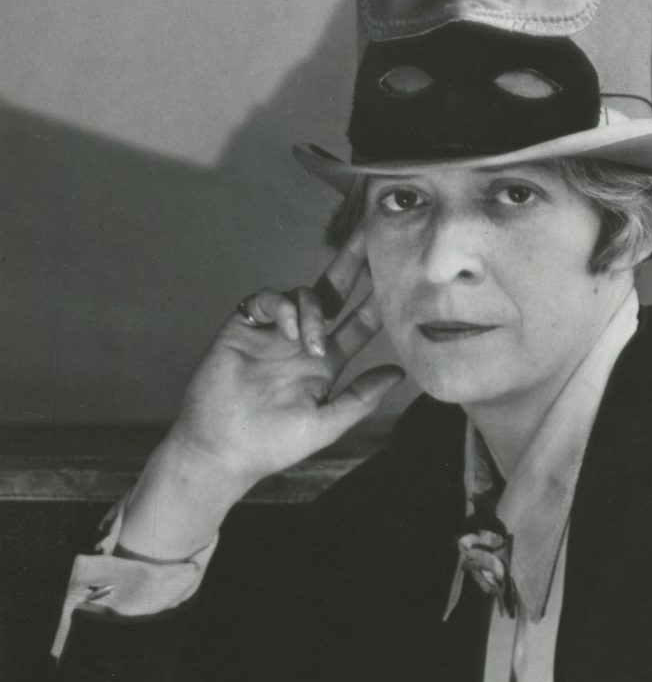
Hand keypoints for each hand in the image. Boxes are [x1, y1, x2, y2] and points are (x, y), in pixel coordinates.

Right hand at [171, 226, 403, 484]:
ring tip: (308, 345)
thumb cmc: (273, 444)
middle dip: (353, 262)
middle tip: (371, 231)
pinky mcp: (244, 327)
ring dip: (312, 312)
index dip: (379, 301)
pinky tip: (287, 331)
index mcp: (326, 363)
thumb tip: (399, 372)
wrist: (221, 450)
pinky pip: (268, 298)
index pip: (359, 323)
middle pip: (334, 291)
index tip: (401, 277)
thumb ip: (361, 397)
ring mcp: (274, 332)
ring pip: (303, 294)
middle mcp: (303, 341)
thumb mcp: (326, 423)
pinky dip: (282, 307)